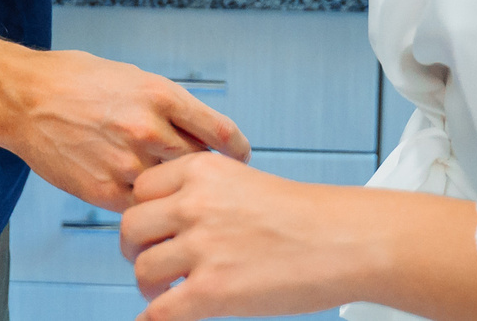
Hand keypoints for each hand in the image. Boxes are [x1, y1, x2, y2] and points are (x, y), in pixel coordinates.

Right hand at [0, 49, 252, 212]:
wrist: (23, 99)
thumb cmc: (75, 81)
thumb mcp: (131, 78)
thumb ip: (166, 104)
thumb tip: (197, 127)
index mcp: (159, 95)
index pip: (220, 131)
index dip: (237, 148)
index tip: (240, 156)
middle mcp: (148, 129)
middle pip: (200, 163)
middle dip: (206, 172)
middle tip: (208, 179)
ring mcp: (126, 163)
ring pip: (171, 188)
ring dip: (174, 190)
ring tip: (171, 188)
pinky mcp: (104, 191)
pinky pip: (140, 206)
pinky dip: (145, 204)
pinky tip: (142, 197)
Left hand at [119, 153, 375, 320]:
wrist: (344, 241)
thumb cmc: (304, 216)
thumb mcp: (243, 181)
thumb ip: (202, 194)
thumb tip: (167, 221)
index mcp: (202, 170)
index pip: (141, 189)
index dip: (144, 213)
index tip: (152, 230)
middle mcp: (195, 203)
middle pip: (131, 228)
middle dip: (136, 249)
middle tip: (149, 262)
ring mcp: (202, 247)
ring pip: (142, 270)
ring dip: (149, 287)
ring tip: (167, 293)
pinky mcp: (212, 290)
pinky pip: (159, 313)